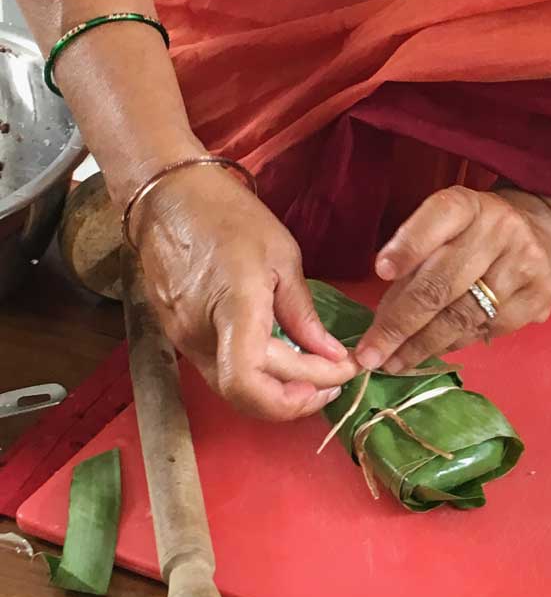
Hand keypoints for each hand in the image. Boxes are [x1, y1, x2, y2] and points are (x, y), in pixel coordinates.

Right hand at [134, 165, 360, 420]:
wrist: (166, 197)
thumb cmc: (229, 216)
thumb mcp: (282, 257)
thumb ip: (303, 314)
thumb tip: (331, 355)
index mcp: (232, 309)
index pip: (249, 384)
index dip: (295, 398)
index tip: (336, 378)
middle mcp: (200, 334)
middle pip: (249, 393)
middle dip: (301, 395)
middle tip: (339, 380)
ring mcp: (183, 339)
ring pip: (235, 388)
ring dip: (279, 390)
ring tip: (318, 374)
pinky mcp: (178, 336)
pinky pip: (222, 369)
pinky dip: (259, 374)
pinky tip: (285, 358)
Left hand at [355, 184, 550, 372]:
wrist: (547, 229)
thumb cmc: (479, 230)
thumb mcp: (449, 225)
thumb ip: (418, 258)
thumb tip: (384, 316)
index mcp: (469, 204)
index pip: (438, 217)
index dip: (409, 245)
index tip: (380, 271)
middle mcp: (500, 230)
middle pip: (442, 283)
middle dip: (400, 324)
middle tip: (370, 355)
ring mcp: (524, 265)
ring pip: (462, 316)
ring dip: (422, 345)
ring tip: (394, 362)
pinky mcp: (540, 297)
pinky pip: (486, 330)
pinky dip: (454, 343)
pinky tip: (434, 350)